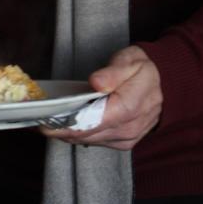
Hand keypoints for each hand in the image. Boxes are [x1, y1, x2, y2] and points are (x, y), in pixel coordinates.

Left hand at [42, 45, 162, 149]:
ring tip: (47, 123)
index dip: (65, 125)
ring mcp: (127, 138)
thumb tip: (96, 82)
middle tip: (37, 122)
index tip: (44, 122)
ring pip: (89, 141)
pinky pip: (96, 142)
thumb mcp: (131, 61)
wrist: (165, 83)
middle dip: (60, 130)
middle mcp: (129, 128)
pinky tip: (66, 127)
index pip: (91, 122)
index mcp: (129, 107)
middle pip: (86, 135)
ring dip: (67, 134)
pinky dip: (80, 136)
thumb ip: (113, 72)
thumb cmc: (144, 70)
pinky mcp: (124, 142)